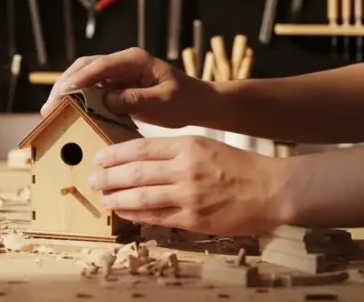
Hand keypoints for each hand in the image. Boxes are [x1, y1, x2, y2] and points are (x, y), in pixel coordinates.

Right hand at [41, 48, 214, 128]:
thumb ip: (136, 99)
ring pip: (84, 77)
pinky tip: (66, 112)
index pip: (102, 65)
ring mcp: (117, 72)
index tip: (64, 92)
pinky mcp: (115, 85)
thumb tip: (106, 100)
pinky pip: (91, 89)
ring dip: (66, 92)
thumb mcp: (163, 102)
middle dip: (65, 84)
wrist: (196, 103)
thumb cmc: (184, 100)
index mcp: (135, 60)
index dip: (80, 78)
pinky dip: (77, 99)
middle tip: (50, 104)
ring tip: (51, 109)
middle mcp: (123, 62)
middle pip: (85, 67)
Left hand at [88, 135, 291, 235]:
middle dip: (107, 177)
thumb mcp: (204, 145)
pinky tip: (125, 212)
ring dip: (116, 198)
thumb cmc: (238, 165)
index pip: (140, 148)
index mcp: (187, 146)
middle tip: (92, 179)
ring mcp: (189, 195)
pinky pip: (156, 217)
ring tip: (103, 198)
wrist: (272, 189)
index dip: (114, 154)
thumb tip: (139, 157)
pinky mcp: (193, 218)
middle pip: (134, 172)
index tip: (99, 157)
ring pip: (140, 196)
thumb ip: (174, 150)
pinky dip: (137, 215)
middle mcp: (185, 169)